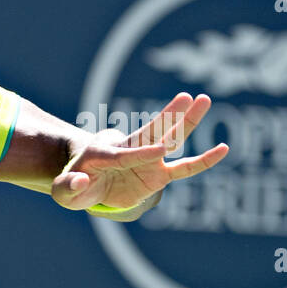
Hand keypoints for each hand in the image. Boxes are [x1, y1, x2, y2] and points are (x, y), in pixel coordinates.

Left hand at [51, 92, 228, 210]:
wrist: (85, 188)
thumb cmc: (73, 188)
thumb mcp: (63, 192)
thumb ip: (68, 187)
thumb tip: (81, 182)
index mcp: (104, 154)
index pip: (124, 155)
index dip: (140, 154)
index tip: (160, 152)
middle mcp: (130, 152)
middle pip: (152, 132)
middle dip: (169, 116)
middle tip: (189, 96)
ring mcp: (147, 161)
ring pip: (170, 140)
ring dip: (187, 122)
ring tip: (204, 101)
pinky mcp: (158, 174)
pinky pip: (184, 168)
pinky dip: (203, 161)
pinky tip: (223, 149)